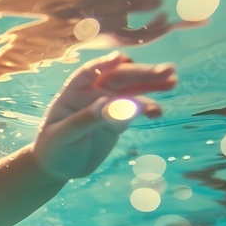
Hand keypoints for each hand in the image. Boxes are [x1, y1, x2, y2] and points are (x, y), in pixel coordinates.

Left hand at [32, 52, 176, 179]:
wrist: (58, 167)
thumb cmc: (53, 148)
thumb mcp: (63, 135)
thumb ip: (85, 119)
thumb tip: (108, 104)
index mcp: (73, 92)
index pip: (89, 72)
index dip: (105, 64)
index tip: (121, 59)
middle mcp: (92, 94)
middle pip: (119, 77)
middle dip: (141, 73)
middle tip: (168, 69)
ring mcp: (107, 105)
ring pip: (131, 90)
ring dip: (151, 84)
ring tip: (173, 80)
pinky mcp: (117, 120)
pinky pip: (135, 109)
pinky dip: (148, 108)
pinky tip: (158, 111)